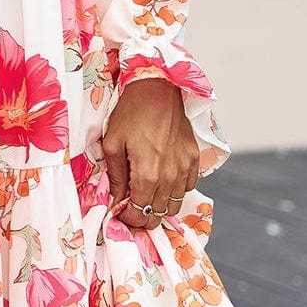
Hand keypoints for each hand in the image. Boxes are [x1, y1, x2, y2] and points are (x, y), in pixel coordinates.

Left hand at [102, 75, 199, 229]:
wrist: (157, 88)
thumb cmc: (131, 112)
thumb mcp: (112, 144)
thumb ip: (116, 177)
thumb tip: (115, 202)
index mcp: (147, 174)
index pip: (139, 214)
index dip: (127, 218)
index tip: (118, 212)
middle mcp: (170, 176)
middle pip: (158, 214)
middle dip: (142, 216)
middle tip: (130, 206)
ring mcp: (185, 168)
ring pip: (174, 204)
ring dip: (158, 205)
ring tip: (145, 194)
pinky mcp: (194, 158)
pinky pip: (187, 187)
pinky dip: (174, 190)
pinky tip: (162, 180)